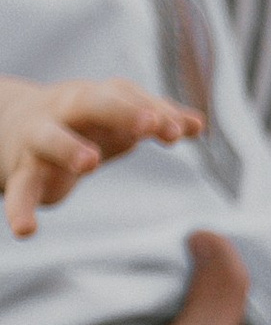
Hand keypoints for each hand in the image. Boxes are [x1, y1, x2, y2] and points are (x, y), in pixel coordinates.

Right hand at [0, 72, 201, 232]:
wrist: (15, 125)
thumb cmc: (82, 122)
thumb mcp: (117, 118)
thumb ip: (156, 120)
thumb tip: (199, 124)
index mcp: (94, 98)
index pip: (126, 94)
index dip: (152, 109)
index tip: (179, 130)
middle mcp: (65, 113)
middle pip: (91, 103)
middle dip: (120, 111)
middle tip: (147, 126)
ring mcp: (39, 142)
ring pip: (49, 138)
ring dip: (68, 147)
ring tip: (89, 162)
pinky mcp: (23, 175)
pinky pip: (18, 191)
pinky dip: (19, 209)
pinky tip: (26, 230)